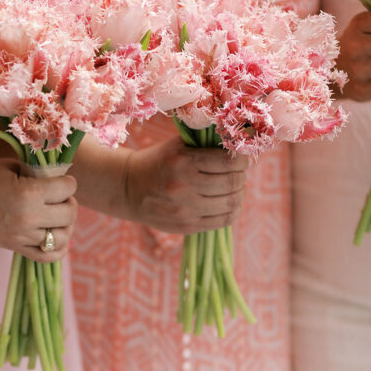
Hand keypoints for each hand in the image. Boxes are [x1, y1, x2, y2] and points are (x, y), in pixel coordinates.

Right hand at [0, 159, 77, 260]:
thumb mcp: (10, 167)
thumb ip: (37, 174)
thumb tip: (58, 180)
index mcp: (29, 193)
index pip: (67, 188)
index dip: (67, 182)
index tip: (61, 180)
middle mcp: (29, 217)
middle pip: (69, 214)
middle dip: (69, 202)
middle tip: (59, 197)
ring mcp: (22, 236)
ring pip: (61, 237)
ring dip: (65, 226)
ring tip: (57, 217)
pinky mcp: (15, 248)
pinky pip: (46, 257)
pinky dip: (58, 250)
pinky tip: (56, 239)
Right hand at [124, 137, 247, 234]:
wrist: (129, 188)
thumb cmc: (159, 161)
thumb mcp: (178, 145)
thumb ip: (206, 144)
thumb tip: (238, 144)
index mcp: (183, 162)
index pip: (228, 163)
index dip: (242, 160)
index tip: (240, 159)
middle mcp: (185, 187)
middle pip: (232, 184)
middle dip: (241, 177)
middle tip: (239, 173)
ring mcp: (186, 210)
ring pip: (231, 204)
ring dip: (239, 194)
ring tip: (236, 188)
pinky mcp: (186, 226)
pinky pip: (222, 221)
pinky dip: (232, 211)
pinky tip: (228, 203)